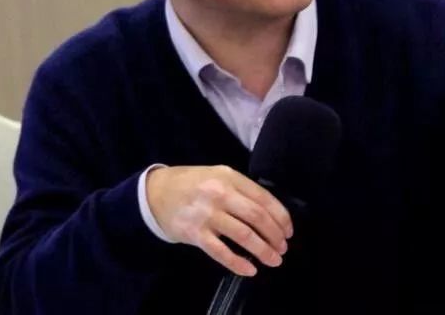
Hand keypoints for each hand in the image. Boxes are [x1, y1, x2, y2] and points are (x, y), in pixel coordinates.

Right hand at [147, 165, 292, 275]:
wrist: (156, 192)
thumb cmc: (193, 184)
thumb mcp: (219, 176)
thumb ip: (242, 189)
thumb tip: (270, 213)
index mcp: (230, 177)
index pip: (263, 198)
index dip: (280, 217)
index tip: (288, 231)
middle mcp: (220, 193)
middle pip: (257, 217)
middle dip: (275, 235)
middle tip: (283, 248)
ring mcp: (206, 214)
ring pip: (243, 235)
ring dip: (262, 250)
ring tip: (273, 259)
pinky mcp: (194, 233)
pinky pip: (221, 252)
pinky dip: (238, 263)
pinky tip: (250, 270)